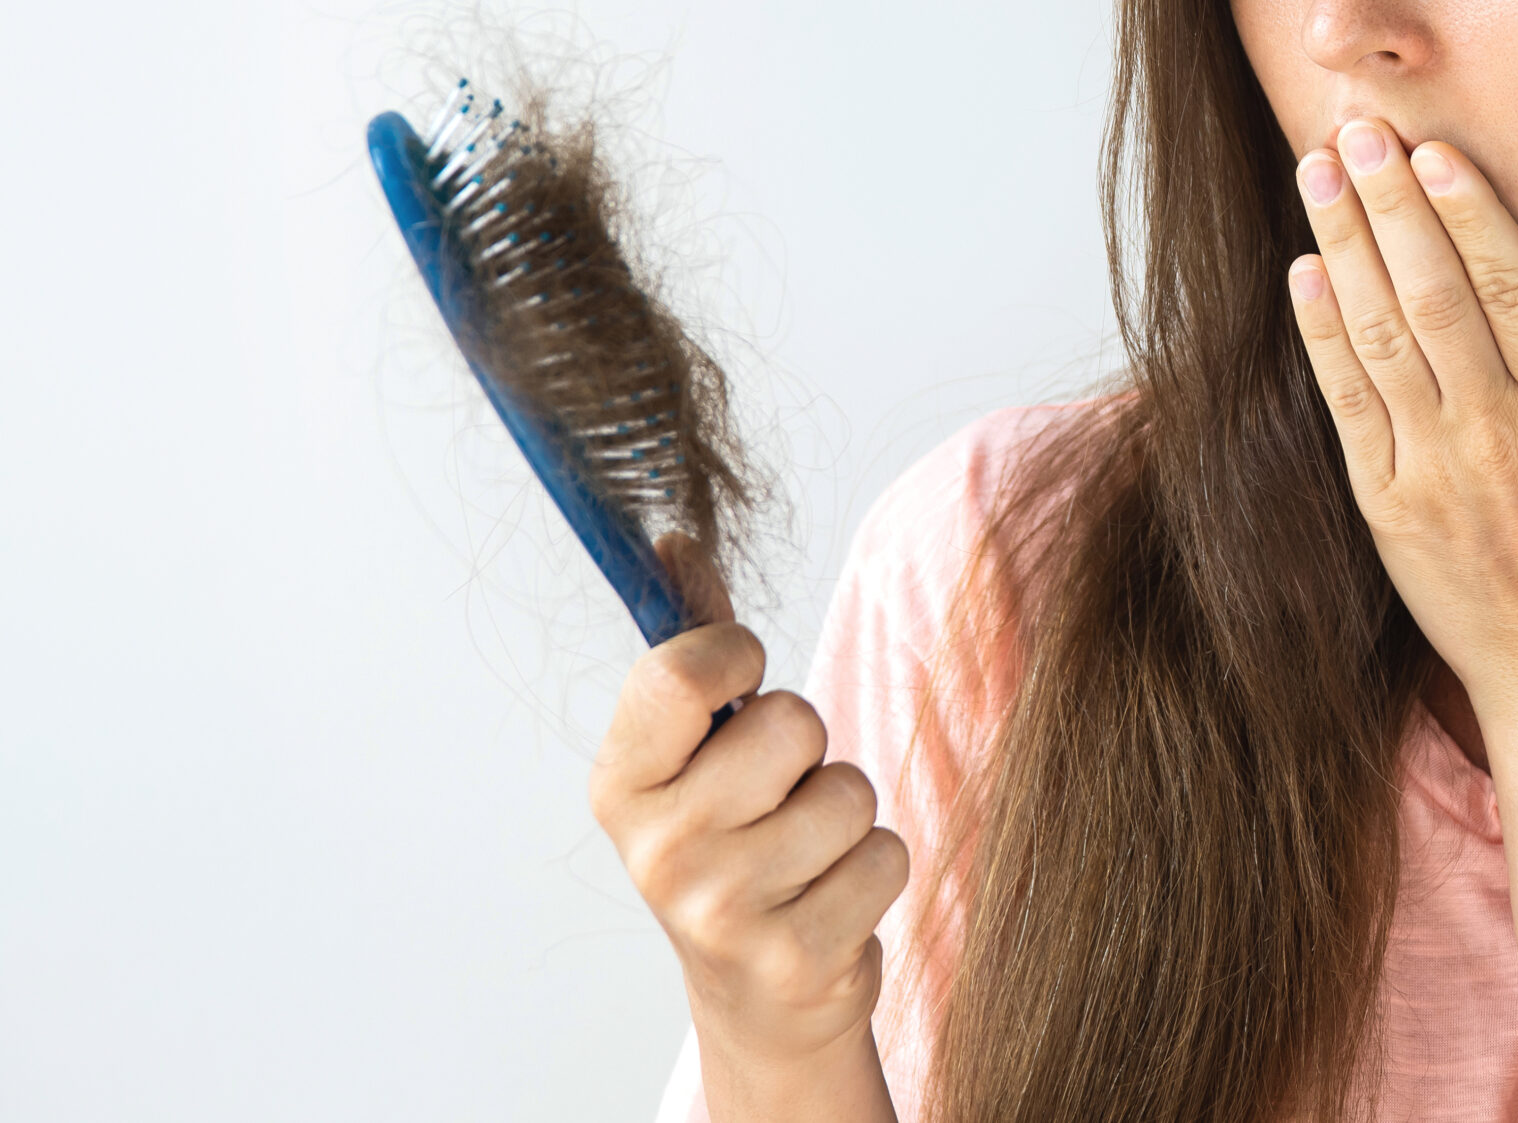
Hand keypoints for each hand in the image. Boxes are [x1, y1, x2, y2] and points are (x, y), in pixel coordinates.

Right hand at [590, 538, 907, 1116]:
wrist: (756, 994)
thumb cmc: (734, 839)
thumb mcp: (695, 749)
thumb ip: (695, 644)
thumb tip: (676, 535)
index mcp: (621, 783)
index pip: (679, 673)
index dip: (735, 653)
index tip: (745, 677)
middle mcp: (656, 850)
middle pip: (790, 723)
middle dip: (809, 747)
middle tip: (780, 792)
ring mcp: (720, 911)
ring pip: (849, 791)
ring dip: (847, 813)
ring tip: (808, 851)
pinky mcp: (793, 957)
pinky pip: (886, 856)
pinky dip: (875, 870)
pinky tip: (831, 898)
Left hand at [1285, 120, 1517, 734]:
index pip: (1515, 289)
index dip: (1472, 213)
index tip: (1438, 149)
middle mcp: (1495, 435)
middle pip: (1435, 296)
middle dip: (1391, 204)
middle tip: (1358, 129)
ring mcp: (1430, 472)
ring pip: (1380, 337)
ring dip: (1344, 246)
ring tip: (1318, 169)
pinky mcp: (1383, 506)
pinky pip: (1346, 405)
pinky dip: (1322, 336)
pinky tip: (1305, 273)